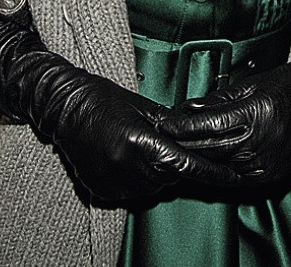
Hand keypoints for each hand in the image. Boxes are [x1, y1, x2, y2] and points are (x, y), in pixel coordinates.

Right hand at [0, 0, 238, 203]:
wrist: (64, 107)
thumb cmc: (106, 99)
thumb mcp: (146, 106)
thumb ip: (173, 125)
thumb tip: (198, 136)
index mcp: (137, 142)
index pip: (182, 163)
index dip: (205, 166)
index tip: (226, 168)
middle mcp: (123, 166)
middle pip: (170, 177)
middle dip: (186, 165)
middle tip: (199, 153)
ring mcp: (110, 181)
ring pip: (154, 187)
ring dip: (165, 174)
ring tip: (166, 152)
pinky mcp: (100, 190)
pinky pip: (134, 192)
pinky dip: (145, 180)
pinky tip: (144, 162)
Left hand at [159, 0, 290, 185]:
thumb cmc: (288, 83)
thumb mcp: (251, 84)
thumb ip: (218, 101)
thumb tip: (186, 109)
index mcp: (255, 115)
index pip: (206, 127)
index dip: (181, 126)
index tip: (162, 122)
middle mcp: (261, 143)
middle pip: (209, 150)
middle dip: (183, 144)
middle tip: (162, 137)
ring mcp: (267, 163)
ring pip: (219, 168)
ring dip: (197, 159)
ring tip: (178, 149)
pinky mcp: (272, 175)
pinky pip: (236, 176)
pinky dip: (218, 169)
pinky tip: (205, 161)